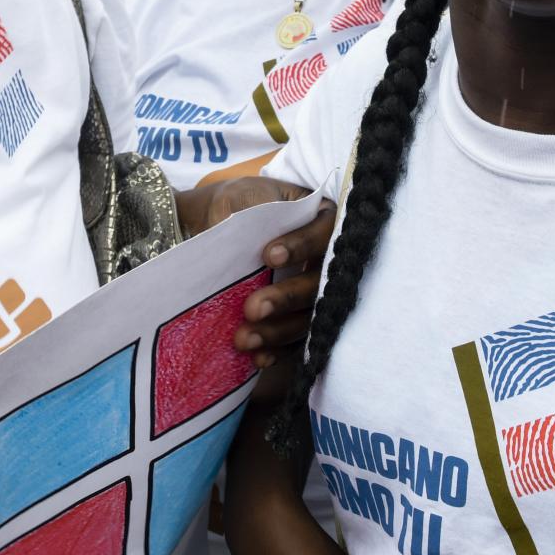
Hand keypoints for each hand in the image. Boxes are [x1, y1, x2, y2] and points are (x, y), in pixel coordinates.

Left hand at [181, 176, 335, 366]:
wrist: (225, 219)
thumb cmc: (243, 203)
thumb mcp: (246, 196)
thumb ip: (251, 212)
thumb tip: (238, 238)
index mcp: (324, 219)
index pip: (322, 234)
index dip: (300, 246)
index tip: (268, 256)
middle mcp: (329, 258)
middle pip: (319, 283)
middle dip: (286, 298)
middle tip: (252, 308)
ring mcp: (316, 291)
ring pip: (308, 317)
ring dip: (278, 330)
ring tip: (244, 338)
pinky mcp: (300, 317)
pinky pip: (296, 340)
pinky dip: (277, 350)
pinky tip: (257, 357)